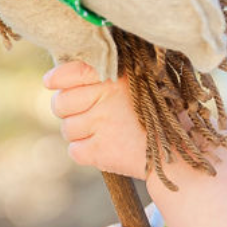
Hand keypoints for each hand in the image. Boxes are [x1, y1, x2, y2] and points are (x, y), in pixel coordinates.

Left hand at [44, 58, 149, 177]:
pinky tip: (105, 148)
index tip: (51, 81)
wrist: (176, 155)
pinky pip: (75, 150)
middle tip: (86, 114)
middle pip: (60, 103)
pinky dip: (86, 152)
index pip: (71, 72)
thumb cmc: (158, 118)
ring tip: (104, 134)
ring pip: (67, 129)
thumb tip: (68, 73)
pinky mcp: (99, 151)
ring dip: (80, 134)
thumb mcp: (141, 85)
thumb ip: (110, 75)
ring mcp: (102, 124)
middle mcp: (107, 97)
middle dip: (67, 110)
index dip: (56, 78)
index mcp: (116, 77)